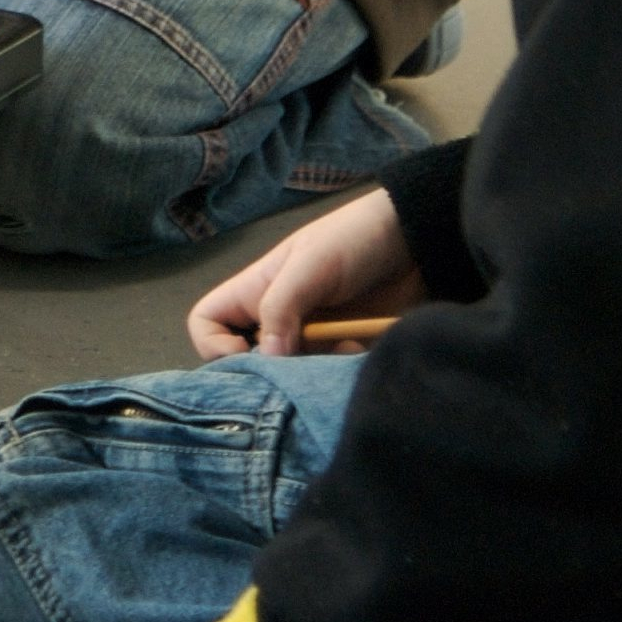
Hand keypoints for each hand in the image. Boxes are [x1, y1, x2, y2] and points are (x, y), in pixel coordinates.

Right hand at [187, 184, 421, 359]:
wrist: (416, 245)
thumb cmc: (353, 240)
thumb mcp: (310, 266)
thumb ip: (281, 308)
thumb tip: (267, 359)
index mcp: (254, 293)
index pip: (206, 324)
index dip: (213, 346)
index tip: (248, 353)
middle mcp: (275, 321)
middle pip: (245, 362)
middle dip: (266, 372)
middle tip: (296, 367)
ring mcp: (309, 341)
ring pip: (287, 377)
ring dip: (307, 375)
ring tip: (336, 353)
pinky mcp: (340, 355)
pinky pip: (323, 381)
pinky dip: (335, 376)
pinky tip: (356, 353)